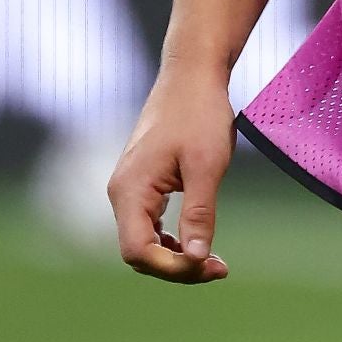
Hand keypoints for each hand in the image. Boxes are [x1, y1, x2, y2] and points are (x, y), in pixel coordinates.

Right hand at [108, 64, 234, 282]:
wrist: (193, 73)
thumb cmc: (200, 112)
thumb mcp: (207, 164)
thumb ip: (198, 213)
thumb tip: (197, 259)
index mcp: (129, 190)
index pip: (137, 251)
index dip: (171, 268)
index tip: (209, 265)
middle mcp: (122, 192)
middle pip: (139, 251)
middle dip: (177, 266)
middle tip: (220, 268)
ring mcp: (130, 187)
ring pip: (145, 240)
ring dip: (176, 255)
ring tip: (214, 262)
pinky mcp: (143, 182)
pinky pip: (150, 223)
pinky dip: (173, 238)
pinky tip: (198, 240)